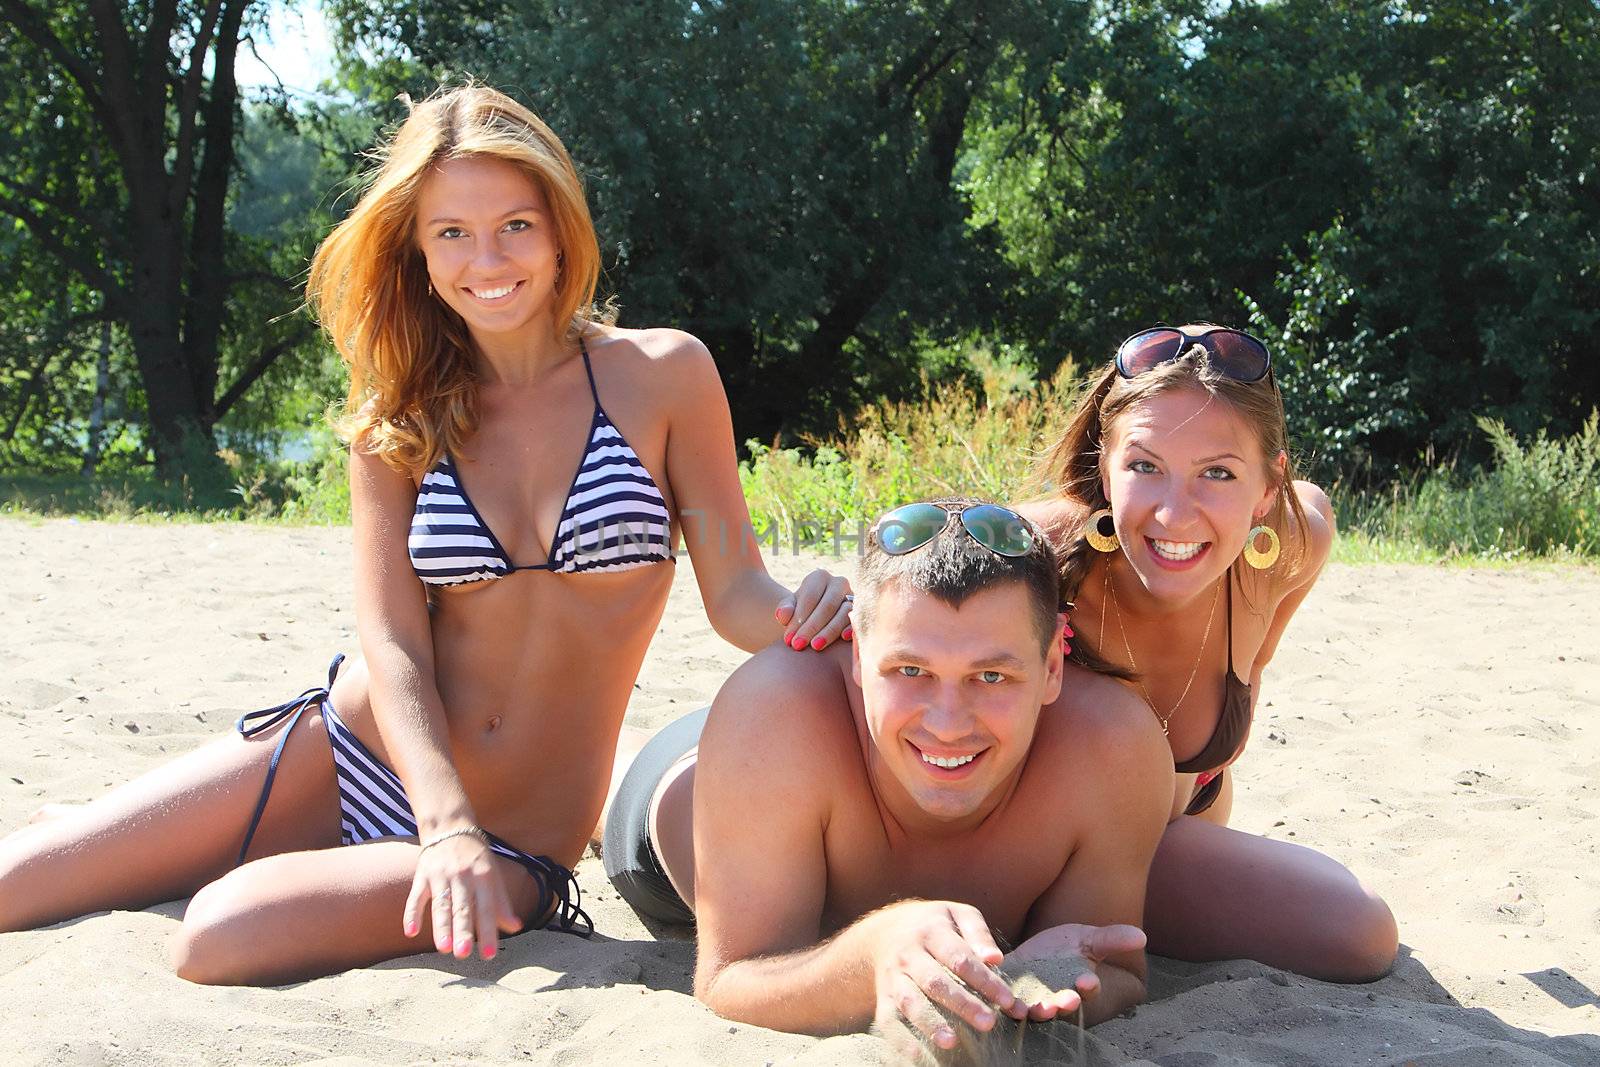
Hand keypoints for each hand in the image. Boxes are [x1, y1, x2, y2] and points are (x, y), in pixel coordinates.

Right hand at [402, 831, 522, 959]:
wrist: (449, 826)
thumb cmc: (476, 857)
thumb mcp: (493, 874)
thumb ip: (502, 903)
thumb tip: (517, 927)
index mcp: (484, 876)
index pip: (487, 908)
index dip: (488, 932)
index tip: (489, 955)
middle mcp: (463, 875)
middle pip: (463, 907)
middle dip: (463, 931)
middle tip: (464, 954)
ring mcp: (441, 875)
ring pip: (441, 904)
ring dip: (441, 927)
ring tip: (443, 949)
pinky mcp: (422, 875)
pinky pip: (416, 896)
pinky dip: (412, 914)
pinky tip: (411, 932)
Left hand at [775, 568, 853, 650]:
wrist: (819, 618)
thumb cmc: (802, 612)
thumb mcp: (791, 608)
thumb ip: (785, 609)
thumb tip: (783, 615)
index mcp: (819, 577)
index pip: (809, 597)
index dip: (798, 618)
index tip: (788, 639)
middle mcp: (839, 583)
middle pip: (826, 605)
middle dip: (811, 627)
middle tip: (798, 645)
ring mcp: (854, 596)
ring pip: (844, 613)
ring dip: (829, 631)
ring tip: (815, 647)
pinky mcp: (864, 611)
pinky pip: (859, 619)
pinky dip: (851, 628)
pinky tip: (842, 639)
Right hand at [868, 900, 1021, 1053]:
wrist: (883, 932)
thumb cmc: (934, 925)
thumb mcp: (957, 914)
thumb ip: (979, 933)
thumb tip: (995, 959)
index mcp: (931, 931)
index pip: (960, 958)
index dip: (985, 980)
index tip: (1007, 1000)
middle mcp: (908, 954)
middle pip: (935, 982)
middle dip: (962, 1004)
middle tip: (989, 1023)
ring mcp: (894, 977)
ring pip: (910, 1002)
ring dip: (930, 1023)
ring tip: (952, 1042)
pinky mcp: (884, 998)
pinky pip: (889, 1021)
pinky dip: (902, 1041)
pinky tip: (920, 1059)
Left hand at [1005, 922, 1146, 1019]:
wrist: (1035, 950)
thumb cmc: (1067, 948)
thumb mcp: (1088, 938)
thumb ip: (1112, 939)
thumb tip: (1141, 936)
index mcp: (1080, 985)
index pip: (1088, 990)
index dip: (1089, 987)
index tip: (1089, 980)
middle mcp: (1059, 997)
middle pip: (1063, 1006)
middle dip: (1066, 1004)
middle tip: (1068, 1000)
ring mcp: (1034, 999)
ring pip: (1037, 1012)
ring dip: (1039, 1012)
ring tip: (1040, 1009)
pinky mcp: (1011, 995)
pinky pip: (1010, 1005)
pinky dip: (1010, 1006)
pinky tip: (1010, 1003)